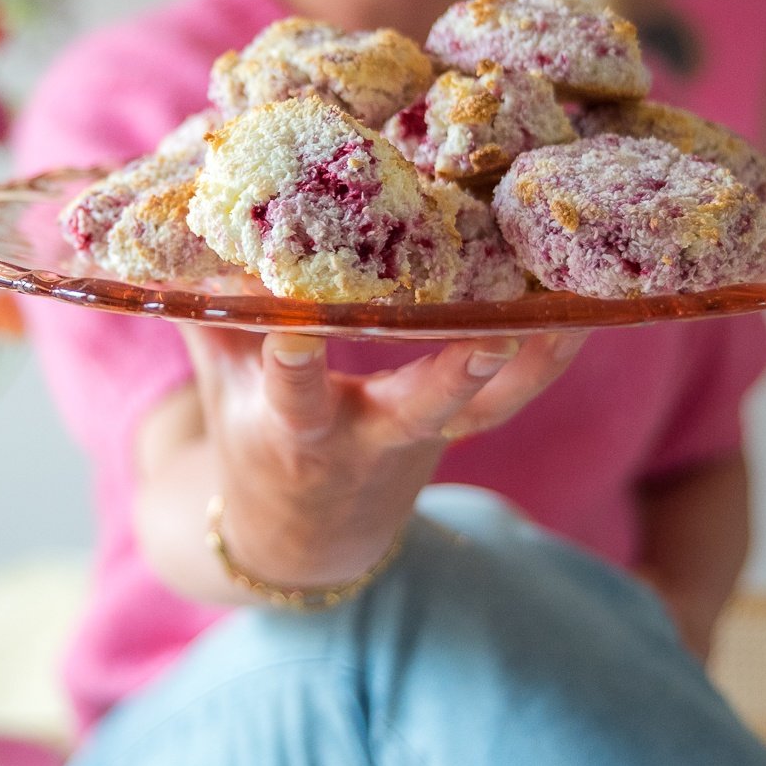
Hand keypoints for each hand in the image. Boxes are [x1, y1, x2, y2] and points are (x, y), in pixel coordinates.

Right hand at [182, 326, 584, 591]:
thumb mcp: (217, 382)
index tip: (293, 326)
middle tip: (491, 335)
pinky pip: (512, 401)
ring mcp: (422, 438)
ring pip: (485, 411)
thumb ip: (207, 308)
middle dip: (451, 378)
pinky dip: (548, 358)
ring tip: (575, 307)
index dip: (292, 362)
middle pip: (415, 414)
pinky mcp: (459, 431)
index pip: (290, 394)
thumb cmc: (251, 438)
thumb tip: (180, 223)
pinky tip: (585, 309)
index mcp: (294, 431)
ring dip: (531, 363)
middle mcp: (366, 441)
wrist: (305, 542)